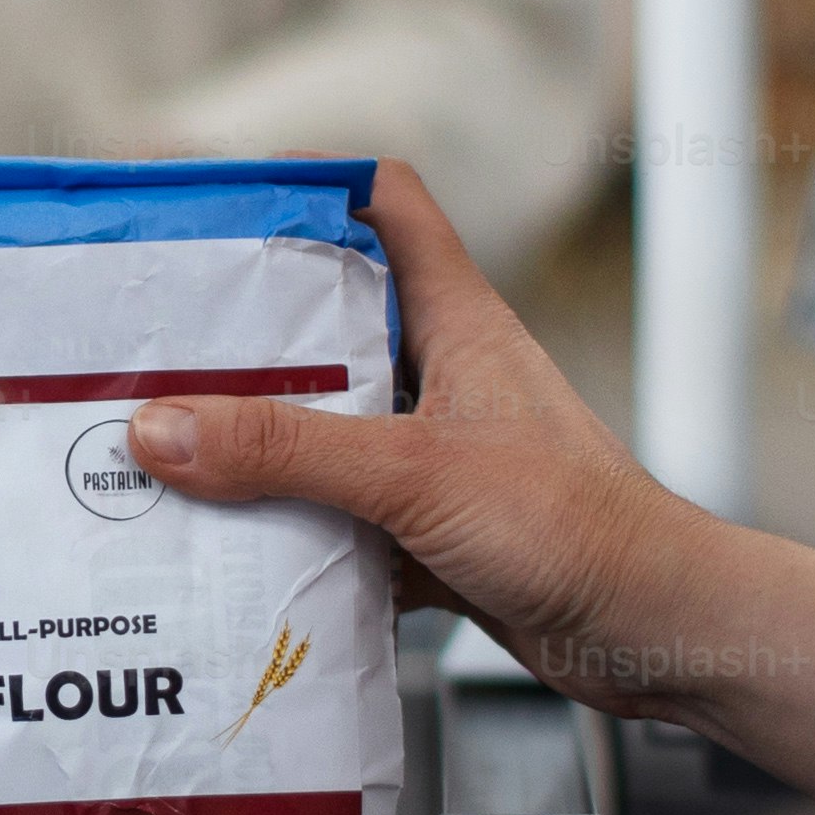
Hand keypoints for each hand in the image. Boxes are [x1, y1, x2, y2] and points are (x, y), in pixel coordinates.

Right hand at [126, 161, 706, 718]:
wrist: (652, 631)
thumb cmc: (576, 527)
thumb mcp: (414, 474)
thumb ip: (287, 450)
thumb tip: (165, 428)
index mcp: (456, 320)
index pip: (384, 204)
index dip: (309, 184)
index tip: (225, 200)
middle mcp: (445, 375)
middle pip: (329, 322)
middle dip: (248, 333)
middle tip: (162, 344)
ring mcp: (437, 452)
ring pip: (327, 425)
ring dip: (260, 443)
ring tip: (174, 452)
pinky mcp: (432, 527)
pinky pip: (340, 514)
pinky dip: (292, 531)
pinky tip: (237, 552)